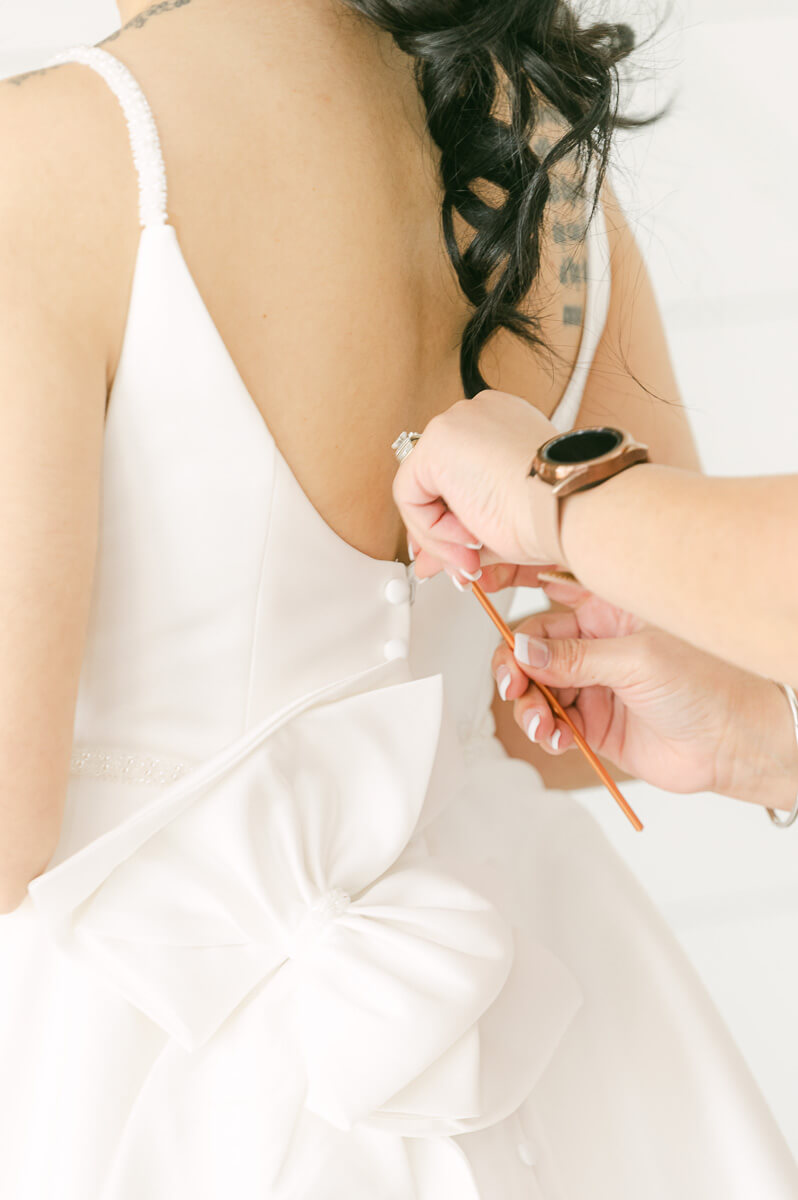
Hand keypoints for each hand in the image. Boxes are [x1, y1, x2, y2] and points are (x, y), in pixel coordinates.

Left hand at [393, 390, 562, 582]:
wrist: (572, 508)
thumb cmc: (557, 516)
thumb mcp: (500, 527)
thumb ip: (460, 539)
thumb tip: (426, 563)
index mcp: (501, 427)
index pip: (457, 475)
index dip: (453, 521)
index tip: (466, 554)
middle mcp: (477, 417)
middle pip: (435, 483)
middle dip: (442, 534)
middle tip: (464, 566)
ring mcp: (456, 424)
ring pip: (420, 491)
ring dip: (442, 537)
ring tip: (475, 557)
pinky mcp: (436, 442)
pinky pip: (410, 496)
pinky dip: (432, 529)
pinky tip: (468, 538)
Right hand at [491, 578, 797, 807]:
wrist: (734, 743)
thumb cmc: (707, 685)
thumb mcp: (635, 660)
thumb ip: (573, 658)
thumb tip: (522, 652)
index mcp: (609, 611)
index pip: (549, 592)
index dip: (514, 585)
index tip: (481, 587)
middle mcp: (597, 645)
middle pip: (532, 648)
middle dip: (515, 666)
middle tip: (514, 684)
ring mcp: (594, 684)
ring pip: (537, 689)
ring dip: (529, 705)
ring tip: (541, 722)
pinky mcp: (594, 723)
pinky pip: (552, 723)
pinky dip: (545, 730)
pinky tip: (555, 736)